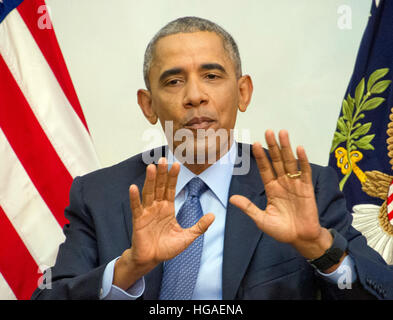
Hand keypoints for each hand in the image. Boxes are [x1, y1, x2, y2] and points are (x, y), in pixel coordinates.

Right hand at [114, 158, 214, 289]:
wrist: (151, 260)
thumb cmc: (166, 248)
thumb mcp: (187, 237)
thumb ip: (200, 226)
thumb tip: (213, 216)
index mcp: (168, 208)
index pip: (170, 188)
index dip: (173, 177)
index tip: (176, 164)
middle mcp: (157, 207)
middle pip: (160, 187)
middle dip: (162, 173)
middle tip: (163, 160)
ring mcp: (147, 212)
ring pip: (149, 193)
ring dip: (150, 180)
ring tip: (151, 167)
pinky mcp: (138, 220)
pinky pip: (136, 207)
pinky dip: (135, 198)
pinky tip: (134, 187)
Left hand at [230, 130, 332, 259]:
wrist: (301, 239)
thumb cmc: (281, 230)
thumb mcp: (261, 219)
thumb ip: (249, 208)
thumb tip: (232, 199)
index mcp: (271, 188)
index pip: (264, 169)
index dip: (260, 157)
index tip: (254, 143)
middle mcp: (282, 183)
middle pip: (276, 161)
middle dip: (272, 146)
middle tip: (268, 131)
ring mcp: (295, 184)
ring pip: (289, 162)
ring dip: (286, 148)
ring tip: (282, 133)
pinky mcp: (307, 188)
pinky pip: (304, 172)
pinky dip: (302, 160)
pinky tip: (299, 149)